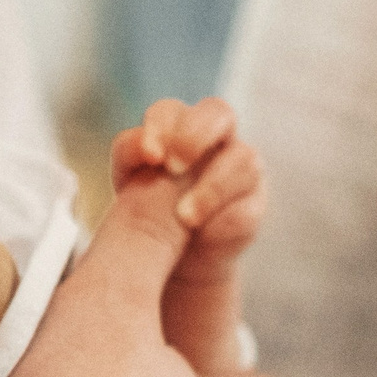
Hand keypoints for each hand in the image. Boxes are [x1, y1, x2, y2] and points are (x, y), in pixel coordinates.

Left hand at [112, 98, 266, 281]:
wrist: (172, 263)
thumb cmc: (146, 215)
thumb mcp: (125, 187)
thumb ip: (131, 158)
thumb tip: (146, 150)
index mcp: (176, 130)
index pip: (169, 113)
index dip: (161, 127)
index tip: (151, 156)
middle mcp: (214, 141)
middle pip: (218, 113)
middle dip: (196, 136)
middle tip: (173, 167)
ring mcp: (239, 172)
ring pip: (244, 159)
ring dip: (212, 188)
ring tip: (185, 217)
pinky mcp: (252, 209)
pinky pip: (247, 209)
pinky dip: (224, 223)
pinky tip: (203, 237)